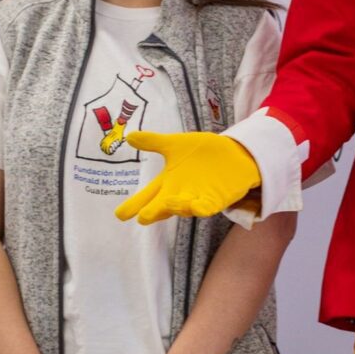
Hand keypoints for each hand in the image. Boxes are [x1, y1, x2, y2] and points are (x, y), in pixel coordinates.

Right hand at [114, 131, 262, 224]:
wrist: (233, 153)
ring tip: (168, 201)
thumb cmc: (202, 152)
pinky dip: (201, 207)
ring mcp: (197, 198)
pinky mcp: (215, 200)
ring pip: (183, 209)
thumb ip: (154, 142)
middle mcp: (179, 194)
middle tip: (143, 216)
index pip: (147, 196)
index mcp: (168, 183)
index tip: (121, 214)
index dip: (134, 205)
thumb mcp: (176, 144)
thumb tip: (129, 136)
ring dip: (176, 207)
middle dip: (153, 212)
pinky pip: (206, 208)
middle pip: (162, 207)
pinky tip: (196, 206)